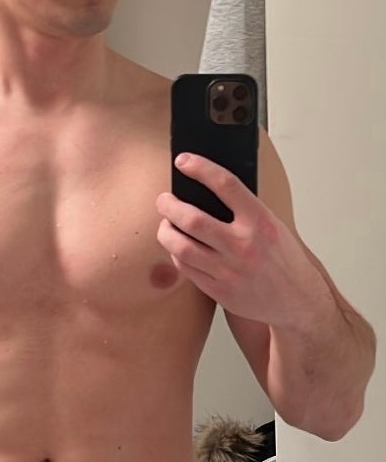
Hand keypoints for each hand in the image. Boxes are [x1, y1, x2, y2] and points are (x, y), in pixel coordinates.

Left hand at [155, 153, 324, 326]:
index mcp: (260, 221)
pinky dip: (176, 254)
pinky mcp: (219, 290)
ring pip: (180, 246)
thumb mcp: (273, 226)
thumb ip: (244, 210)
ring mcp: (229, 270)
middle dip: (169, 205)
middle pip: (191, 219)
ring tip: (165, 224)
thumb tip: (207, 189)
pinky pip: (185, 268)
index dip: (200, 168)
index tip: (184, 161)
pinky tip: (177, 247)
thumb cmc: (283, 260)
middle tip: (163, 200)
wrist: (297, 300)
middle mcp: (244, 245)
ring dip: (165, 231)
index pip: (225, 185)